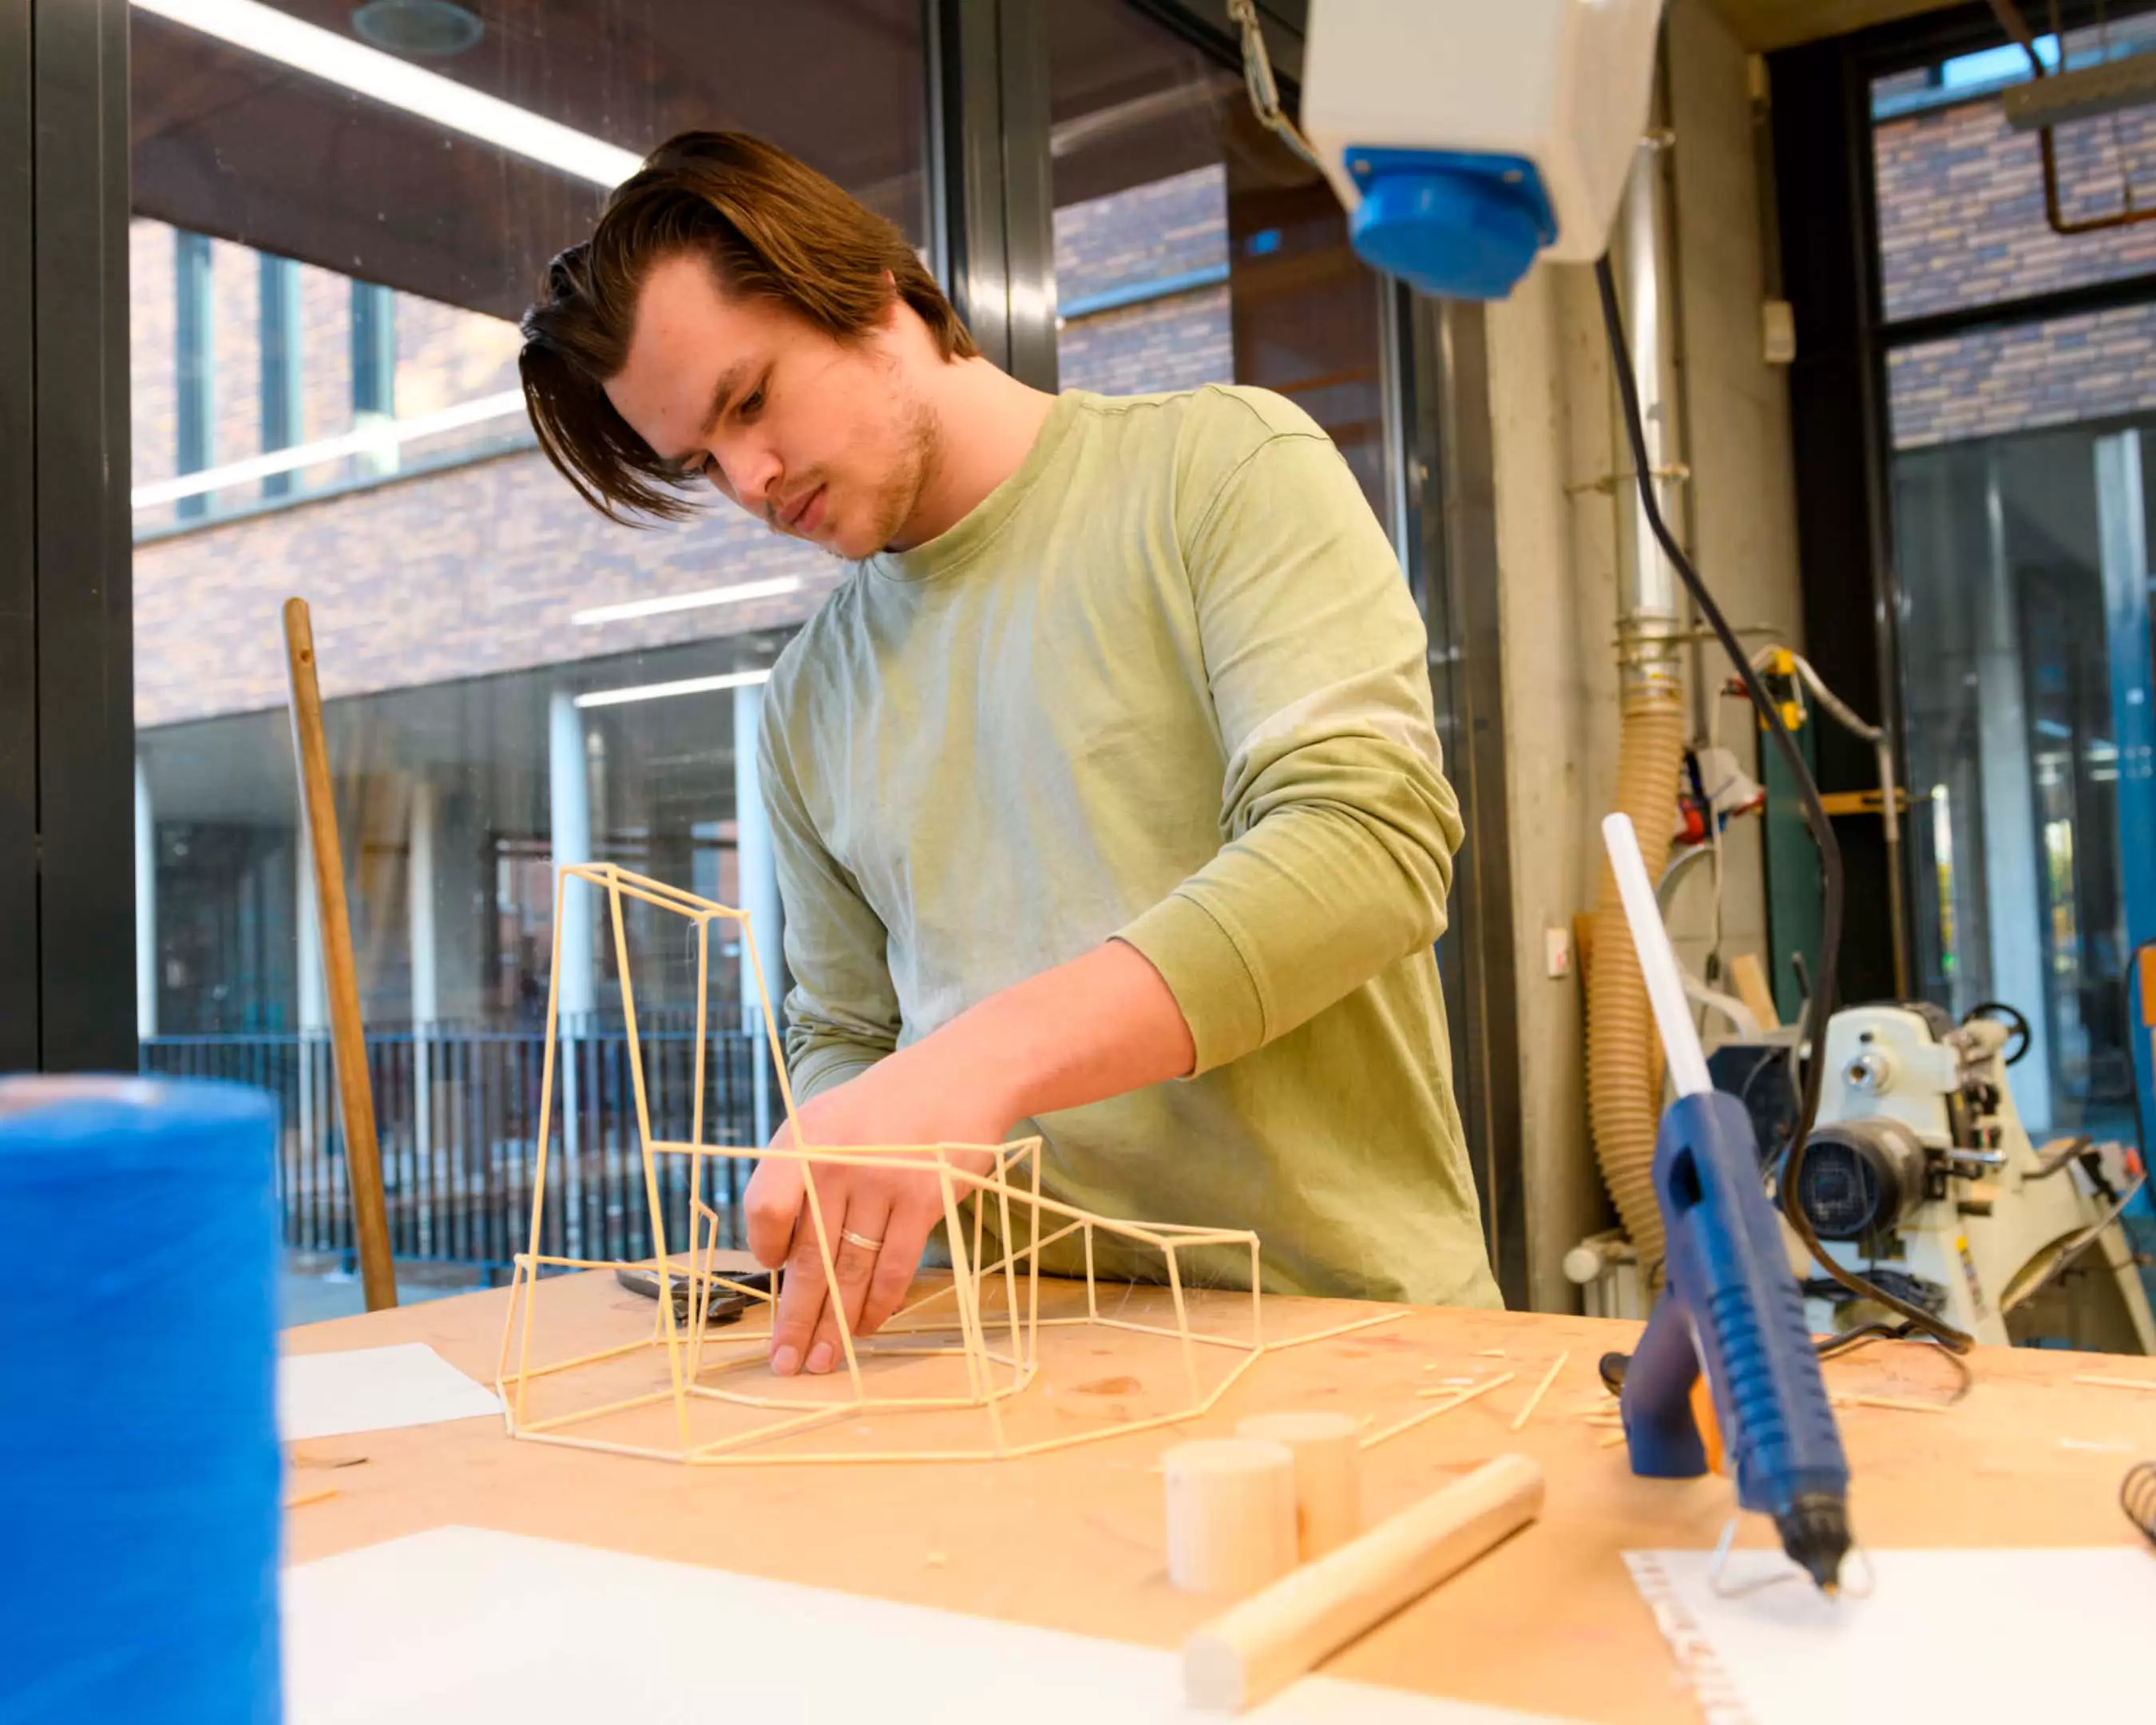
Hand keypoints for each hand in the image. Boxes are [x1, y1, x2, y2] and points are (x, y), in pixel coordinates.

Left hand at [744, 1045, 1013, 1376]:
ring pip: (849, 1273)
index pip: (765, 1208)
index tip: (772, 1270)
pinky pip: (893, 1269)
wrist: (960, 1077)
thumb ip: (799, 1177)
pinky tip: (867, 1327)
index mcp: (803, 1141)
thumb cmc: (885, 1108)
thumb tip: (781, 1259)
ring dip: (834, 1325)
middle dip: (794, 1319)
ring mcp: (882, 1183)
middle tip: (784, 1363)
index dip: (765, 1247)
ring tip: (822, 1361)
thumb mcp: (827, 1121)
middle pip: (806, 1257)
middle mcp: (837, 1163)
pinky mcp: (923, 1202)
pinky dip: (878, 1305)